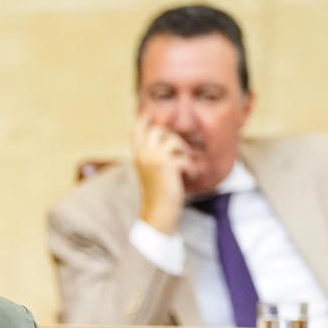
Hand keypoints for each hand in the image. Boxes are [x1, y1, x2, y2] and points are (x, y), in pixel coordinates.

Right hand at [132, 114, 188, 234]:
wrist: (158, 214)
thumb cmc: (158, 193)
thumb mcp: (152, 170)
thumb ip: (154, 153)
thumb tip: (168, 135)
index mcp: (137, 156)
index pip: (138, 129)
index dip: (146, 119)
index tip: (153, 114)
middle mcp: (143, 155)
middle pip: (159, 130)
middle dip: (174, 138)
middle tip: (182, 153)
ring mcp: (154, 159)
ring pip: (173, 141)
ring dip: (185, 153)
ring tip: (187, 166)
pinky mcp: (168, 166)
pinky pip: (184, 157)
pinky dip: (190, 168)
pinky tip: (190, 177)